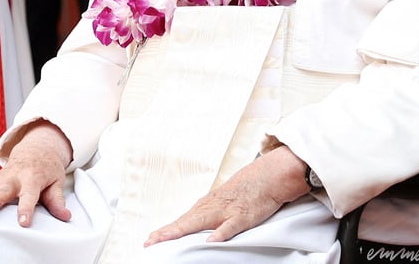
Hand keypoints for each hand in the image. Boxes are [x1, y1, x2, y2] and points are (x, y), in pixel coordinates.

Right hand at [0, 121, 73, 226]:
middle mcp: (13, 177)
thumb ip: (57, 200)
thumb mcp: (56, 181)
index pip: (30, 195)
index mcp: (32, 178)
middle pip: (3, 190)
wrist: (34, 150)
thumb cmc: (46, 170)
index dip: (26, 209)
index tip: (23, 222)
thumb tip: (65, 217)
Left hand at [144, 145, 310, 246]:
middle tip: (150, 242)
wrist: (268, 176)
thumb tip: (197, 228)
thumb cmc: (247, 191)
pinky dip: (220, 233)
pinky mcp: (243, 216)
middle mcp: (212, 207)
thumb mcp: (224, 203)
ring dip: (182, 231)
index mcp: (207, 205)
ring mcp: (226, 211)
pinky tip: (210, 241)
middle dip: (167, 233)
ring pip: (200, 223)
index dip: (166, 231)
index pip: (182, 220)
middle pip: (185, 222)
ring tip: (166, 240)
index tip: (150, 240)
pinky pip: (230, 226)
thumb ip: (211, 216)